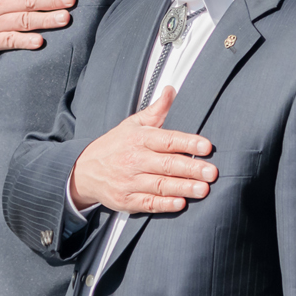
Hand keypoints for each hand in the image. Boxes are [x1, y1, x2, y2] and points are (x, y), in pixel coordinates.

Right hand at [69, 86, 216, 214]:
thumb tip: (171, 90)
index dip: (187, 143)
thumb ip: (156, 110)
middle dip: (191, 168)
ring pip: (160, 185)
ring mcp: (129, 181)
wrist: (84, 171)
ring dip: (183, 187)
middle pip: (166, 164)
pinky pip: (148, 203)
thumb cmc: (114, 146)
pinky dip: (165, 204)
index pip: (167, 140)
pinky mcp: (126, 200)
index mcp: (138, 139)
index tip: (206, 147)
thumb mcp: (133, 124)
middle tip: (211, 172)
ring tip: (203, 189)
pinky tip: (180, 203)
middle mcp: (134, 160)